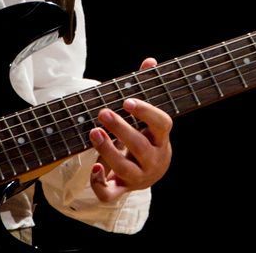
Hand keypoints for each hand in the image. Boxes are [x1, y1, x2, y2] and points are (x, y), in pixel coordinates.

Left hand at [87, 58, 173, 201]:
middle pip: (140, 147)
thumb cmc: (146, 136)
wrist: (149, 172)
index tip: (127, 101)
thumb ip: (146, 88)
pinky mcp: (123, 190)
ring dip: (108, 151)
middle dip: (120, 129)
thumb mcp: (148, 116)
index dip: (146, 112)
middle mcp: (154, 159)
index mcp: (161, 138)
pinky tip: (93, 167)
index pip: (162, 124)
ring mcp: (139, 177)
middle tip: (102, 113)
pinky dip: (100, 183)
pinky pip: (111, 194)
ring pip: (124, 169)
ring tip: (93, 132)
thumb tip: (150, 61)